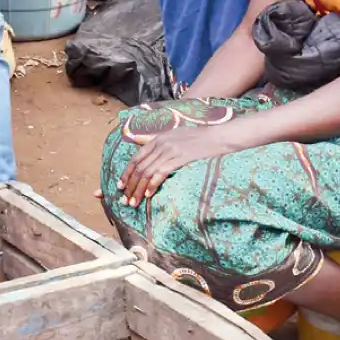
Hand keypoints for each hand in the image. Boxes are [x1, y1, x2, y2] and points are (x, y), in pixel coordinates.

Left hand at [118, 124, 239, 205]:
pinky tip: (148, 195)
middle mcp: (161, 144)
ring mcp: (170, 151)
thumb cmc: (200, 139)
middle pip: (139, 167)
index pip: (136, 158)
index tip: (120, 186)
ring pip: (147, 173)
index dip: (126, 173)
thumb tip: (149, 155)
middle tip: (124, 200)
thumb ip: (162, 145)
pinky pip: (160, 173)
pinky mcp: (179, 158)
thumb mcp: (177, 137)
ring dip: (138, 190)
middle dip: (130, 186)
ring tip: (133, 202)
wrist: (219, 136)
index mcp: (158, 139)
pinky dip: (152, 185)